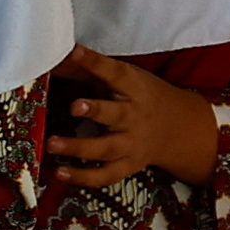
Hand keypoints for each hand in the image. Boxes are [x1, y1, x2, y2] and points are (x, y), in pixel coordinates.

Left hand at [49, 44, 220, 188]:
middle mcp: (134, 117)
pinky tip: (60, 173)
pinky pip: (105, 175)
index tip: (76, 52)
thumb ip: (89, 70)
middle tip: (74, 106)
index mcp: (135, 89)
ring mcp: (131, 144)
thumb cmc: (142, 97)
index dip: (96, 63)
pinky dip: (83, 177)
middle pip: (116, 114)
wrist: (177, 128)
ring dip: (79, 147)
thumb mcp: (124, 80)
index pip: (115, 73)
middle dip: (95, 110)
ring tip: (52, 143)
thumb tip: (54, 57)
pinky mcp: (127, 166)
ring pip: (106, 148)